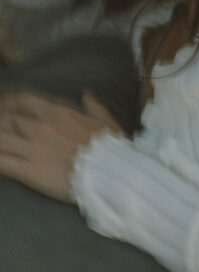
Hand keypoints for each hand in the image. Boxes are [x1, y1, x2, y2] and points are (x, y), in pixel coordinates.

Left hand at [0, 91, 121, 202]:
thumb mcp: (108, 124)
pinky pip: (2, 162)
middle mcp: (42, 127)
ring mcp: (34, 148)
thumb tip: (87, 95)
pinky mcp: (30, 171)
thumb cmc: (113, 151)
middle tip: (2, 131)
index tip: (5, 107)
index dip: (9, 102)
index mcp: (58, 113)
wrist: (113, 176)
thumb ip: (94, 108)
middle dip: (1, 124)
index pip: (23, 100)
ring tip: (0, 147)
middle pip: (6, 118)